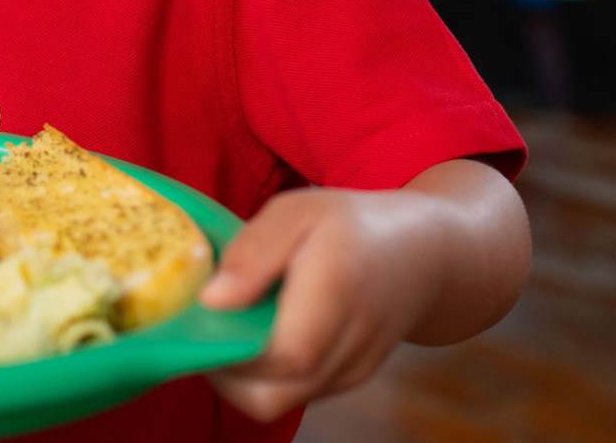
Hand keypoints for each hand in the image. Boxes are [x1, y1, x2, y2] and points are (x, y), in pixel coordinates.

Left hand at [200, 187, 440, 421]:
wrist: (421, 256)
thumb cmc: (348, 226)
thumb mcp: (295, 213)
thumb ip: (253, 254)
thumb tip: (211, 301)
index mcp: (335, 293)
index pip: (279, 355)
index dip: (226, 349)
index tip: (194, 321)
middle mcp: (348, 345)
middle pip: (270, 397)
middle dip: (223, 374)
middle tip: (203, 331)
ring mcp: (352, 372)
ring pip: (278, 403)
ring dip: (242, 377)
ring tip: (231, 329)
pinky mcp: (349, 382)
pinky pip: (295, 394)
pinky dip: (267, 376)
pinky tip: (260, 336)